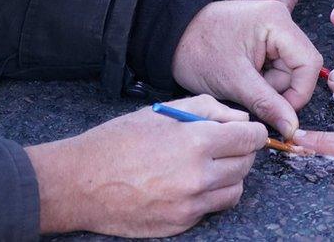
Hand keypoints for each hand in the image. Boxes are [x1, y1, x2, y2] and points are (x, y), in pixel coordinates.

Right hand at [25, 95, 267, 236]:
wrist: (80, 183)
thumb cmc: (117, 141)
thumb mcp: (161, 112)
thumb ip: (207, 109)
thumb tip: (238, 119)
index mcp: (195, 141)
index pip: (250, 138)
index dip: (252, 132)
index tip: (248, 131)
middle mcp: (198, 176)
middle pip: (246, 164)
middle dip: (240, 152)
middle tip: (222, 144)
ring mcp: (191, 204)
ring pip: (235, 190)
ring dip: (228, 176)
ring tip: (204, 165)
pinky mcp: (182, 224)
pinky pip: (212, 208)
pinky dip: (208, 196)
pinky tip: (186, 183)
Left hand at [173, 0, 322, 138]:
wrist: (170, 37)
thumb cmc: (197, 50)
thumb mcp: (234, 81)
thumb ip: (267, 104)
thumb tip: (292, 127)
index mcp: (277, 21)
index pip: (308, 63)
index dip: (299, 93)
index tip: (280, 112)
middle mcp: (280, 20)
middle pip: (299, 68)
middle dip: (278, 89)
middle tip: (250, 92)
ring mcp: (272, 29)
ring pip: (288, 71)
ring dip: (268, 86)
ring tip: (241, 82)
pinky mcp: (263, 39)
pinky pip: (275, 67)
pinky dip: (261, 80)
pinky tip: (242, 76)